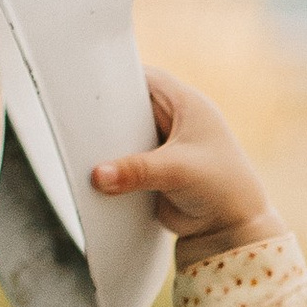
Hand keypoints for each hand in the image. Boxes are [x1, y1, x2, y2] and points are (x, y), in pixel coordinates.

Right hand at [91, 68, 282, 261]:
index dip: (117, 76)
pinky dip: (113, 163)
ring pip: (126, 134)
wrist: (230, 231)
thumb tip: (97, 175)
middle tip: (75, 117)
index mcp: (187, 104)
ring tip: (78, 144)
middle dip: (107, 113)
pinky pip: (126, 159)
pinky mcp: (154, 169)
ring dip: (109, 142)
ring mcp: (163, 145)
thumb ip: (136, 171)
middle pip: (131, 106)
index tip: (86, 80)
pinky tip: (92, 167)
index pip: (146, 77)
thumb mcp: (177, 171)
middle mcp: (174, 121)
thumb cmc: (223, 190)